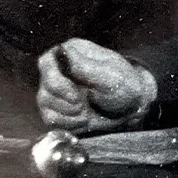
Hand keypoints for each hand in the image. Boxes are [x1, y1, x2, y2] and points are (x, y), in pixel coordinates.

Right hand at [36, 38, 157, 134]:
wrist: (132, 108)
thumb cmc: (124, 86)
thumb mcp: (110, 76)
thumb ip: (86, 67)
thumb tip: (63, 53)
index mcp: (72, 53)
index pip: (46, 62)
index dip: (55, 80)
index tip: (74, 95)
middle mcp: (60, 70)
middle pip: (45, 87)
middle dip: (66, 102)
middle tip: (84, 105)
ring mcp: (56, 91)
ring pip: (45, 105)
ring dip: (69, 113)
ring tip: (87, 111)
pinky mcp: (57, 110)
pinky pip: (51, 120)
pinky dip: (68, 123)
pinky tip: (84, 119)